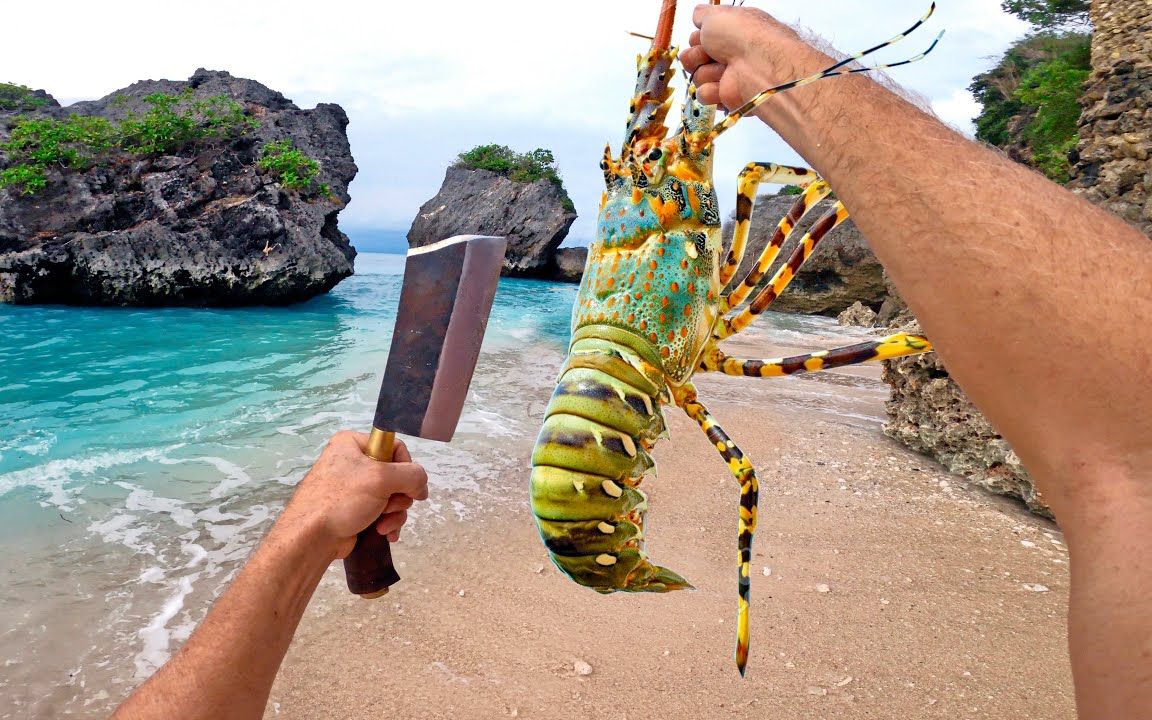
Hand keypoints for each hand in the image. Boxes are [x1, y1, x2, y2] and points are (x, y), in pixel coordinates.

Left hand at [280, 430, 428, 559]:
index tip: (408, 487)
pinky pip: (382, 511)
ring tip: (383, 525)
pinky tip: (384, 533)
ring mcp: (353, 488)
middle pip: (396, 475)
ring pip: (392, 496)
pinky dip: (387, 522)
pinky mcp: (354, 509)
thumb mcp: (381, 479)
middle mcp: (352, 462)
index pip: (394, 447)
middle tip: (389, 508)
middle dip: (398, 497)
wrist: (311, 537)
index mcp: (352, 444)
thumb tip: (421, 487)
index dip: (405, 468)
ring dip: (394, 513)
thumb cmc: (342, 499)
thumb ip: (412, 475)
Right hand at [681, 4, 826, 111]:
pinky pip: (704, 95)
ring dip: (706, 72)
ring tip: (724, 69)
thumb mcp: (717, 14)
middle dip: (696, 55)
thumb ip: (702, 14)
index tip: (703, 37)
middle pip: (694, 58)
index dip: (697, 38)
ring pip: (697, 76)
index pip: (699, 38)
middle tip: (709, 53)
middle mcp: (730, 54)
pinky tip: (724, 85)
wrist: (761, 65)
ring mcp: (729, 76)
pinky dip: (711, 90)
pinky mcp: (727, 97)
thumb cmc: (744, 36)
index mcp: (730, 33)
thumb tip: (698, 15)